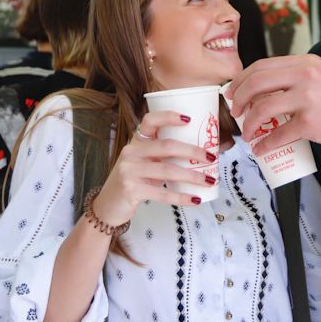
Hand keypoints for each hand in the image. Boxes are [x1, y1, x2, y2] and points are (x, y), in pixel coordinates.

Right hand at [90, 110, 217, 226]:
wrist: (109, 205)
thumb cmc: (135, 180)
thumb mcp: (144, 162)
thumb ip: (164, 155)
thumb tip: (202, 153)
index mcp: (136, 141)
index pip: (150, 121)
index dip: (168, 116)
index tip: (189, 118)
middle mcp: (131, 152)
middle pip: (166, 146)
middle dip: (192, 151)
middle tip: (212, 157)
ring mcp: (129, 171)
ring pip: (167, 170)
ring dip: (192, 176)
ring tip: (210, 180)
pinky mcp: (131, 190)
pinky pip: (162, 193)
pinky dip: (181, 197)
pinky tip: (196, 199)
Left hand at [225, 55, 320, 155]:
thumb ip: (297, 78)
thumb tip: (264, 91)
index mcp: (306, 62)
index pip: (262, 65)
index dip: (241, 80)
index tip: (233, 92)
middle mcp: (305, 75)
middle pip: (256, 83)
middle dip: (239, 99)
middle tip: (235, 112)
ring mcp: (308, 99)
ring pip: (262, 109)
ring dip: (249, 124)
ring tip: (248, 133)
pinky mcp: (311, 123)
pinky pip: (278, 134)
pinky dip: (265, 144)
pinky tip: (262, 148)